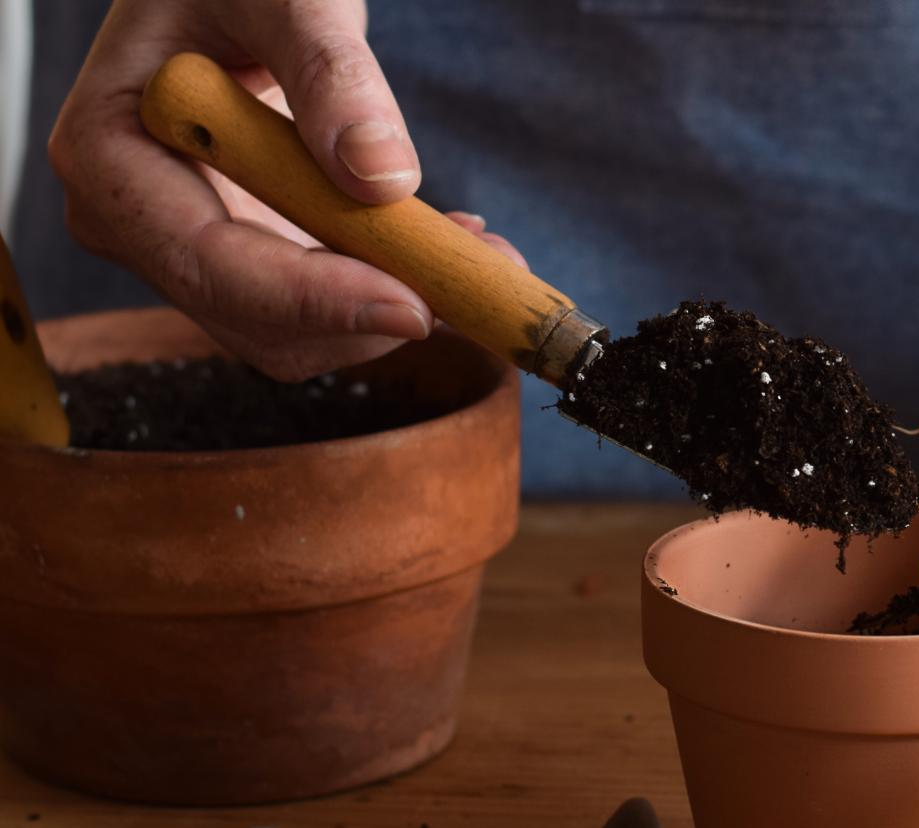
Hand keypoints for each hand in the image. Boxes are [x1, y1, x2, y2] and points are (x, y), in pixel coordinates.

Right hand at [47, 0, 523, 379]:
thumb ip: (330, 73)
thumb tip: (380, 174)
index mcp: (109, 156)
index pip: (208, 265)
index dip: (314, 299)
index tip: (415, 303)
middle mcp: (136, 222)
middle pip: (257, 323)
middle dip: (371, 312)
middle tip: (479, 268)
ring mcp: (189, 248)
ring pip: (300, 334)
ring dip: (396, 305)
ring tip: (473, 243)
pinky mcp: (247, 259)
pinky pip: (324, 307)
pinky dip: (393, 287)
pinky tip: (442, 238)